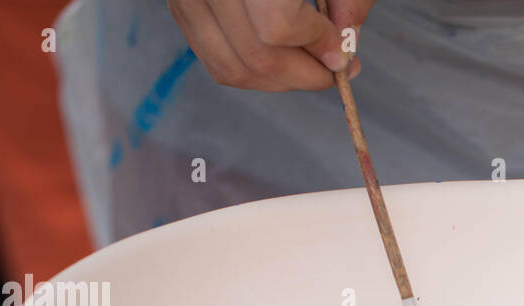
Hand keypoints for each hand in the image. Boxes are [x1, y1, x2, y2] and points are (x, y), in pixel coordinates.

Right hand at [166, 0, 375, 90]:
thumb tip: (344, 49)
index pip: (278, 25)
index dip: (317, 44)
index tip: (343, 52)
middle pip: (257, 56)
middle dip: (305, 74)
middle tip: (333, 69)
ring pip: (234, 68)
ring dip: (280, 80)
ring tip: (309, 65)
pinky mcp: (179, 7)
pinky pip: (216, 60)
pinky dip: (253, 71)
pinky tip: (281, 57)